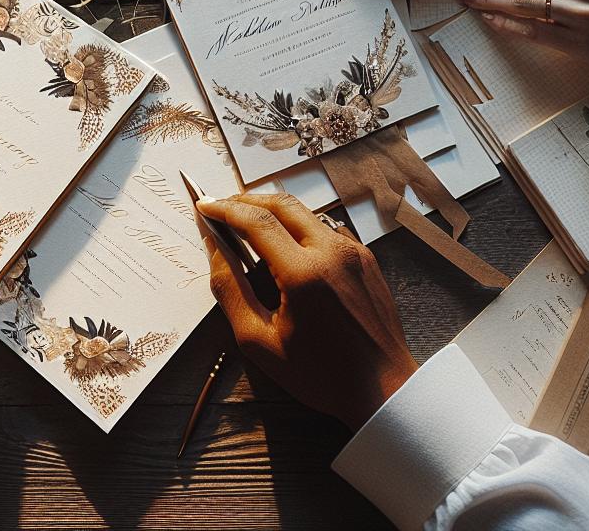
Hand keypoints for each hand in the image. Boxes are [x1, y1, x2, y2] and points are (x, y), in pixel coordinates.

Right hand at [196, 193, 414, 430]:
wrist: (383, 388)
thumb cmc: (319, 374)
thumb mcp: (259, 341)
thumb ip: (230, 291)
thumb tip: (215, 250)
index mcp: (304, 273)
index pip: (257, 221)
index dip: (225, 210)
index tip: (205, 206)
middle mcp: (332, 252)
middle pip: (282, 204)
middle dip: (247, 200)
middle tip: (222, 208)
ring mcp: (354, 252)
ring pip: (306, 213)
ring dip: (274, 211)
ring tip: (248, 223)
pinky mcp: (366, 258)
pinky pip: (326, 229)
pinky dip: (299, 226)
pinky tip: (286, 245)